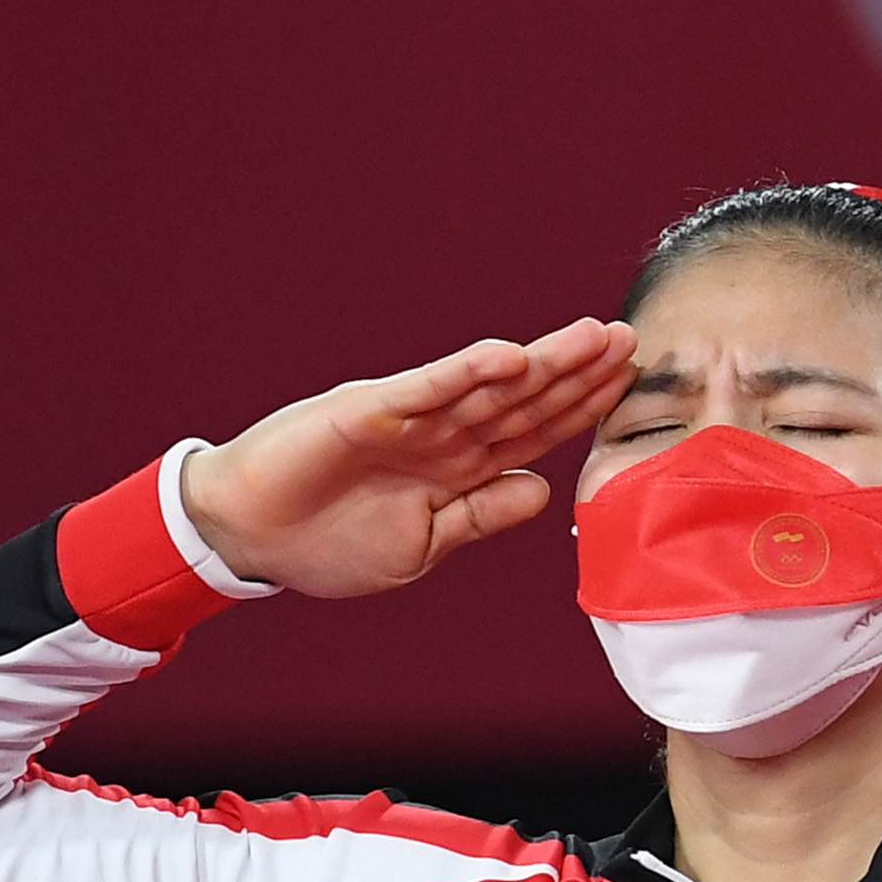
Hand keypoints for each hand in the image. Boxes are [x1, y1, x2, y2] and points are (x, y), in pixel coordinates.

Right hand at [175, 319, 639, 596]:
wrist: (252, 538)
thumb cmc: (331, 543)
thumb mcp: (424, 544)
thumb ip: (481, 515)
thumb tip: (543, 488)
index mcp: (460, 467)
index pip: (534, 431)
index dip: (581, 408)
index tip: (629, 383)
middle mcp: (443, 435)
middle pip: (525, 399)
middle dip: (578, 372)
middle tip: (629, 340)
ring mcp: (410, 419)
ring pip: (488, 386)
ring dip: (541, 362)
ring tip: (592, 336)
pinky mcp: (370, 411)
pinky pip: (428, 389)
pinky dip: (468, 372)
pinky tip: (511, 356)